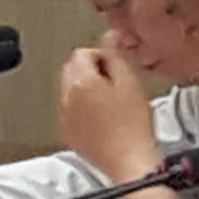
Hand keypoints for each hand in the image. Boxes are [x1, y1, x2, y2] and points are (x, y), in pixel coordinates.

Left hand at [51, 41, 156, 178]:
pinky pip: (72, 112)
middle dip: (91, 71)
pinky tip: (105, 120)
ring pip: (70, 91)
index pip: (81, 53)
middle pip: (71, 70)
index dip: (102, 56)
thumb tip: (109, 36)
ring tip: (113, 104)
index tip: (116, 67)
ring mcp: (65, 117)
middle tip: (116, 84)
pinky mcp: (69, 133)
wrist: (130, 163)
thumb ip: (115, 55)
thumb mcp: (130, 82)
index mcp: (80, 82)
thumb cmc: (133, 126)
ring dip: (87, 90)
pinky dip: (84, 110)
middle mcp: (66, 98)